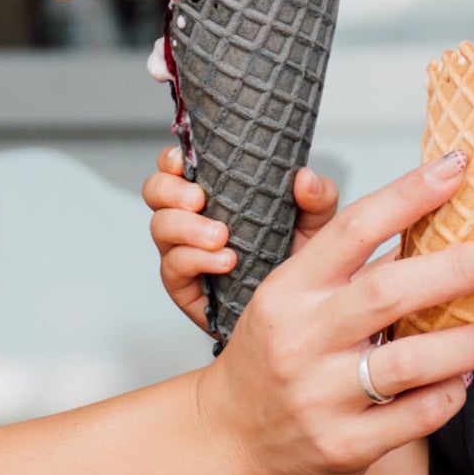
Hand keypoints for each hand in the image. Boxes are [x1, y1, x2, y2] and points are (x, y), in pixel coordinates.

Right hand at [143, 153, 338, 332]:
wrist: (292, 315)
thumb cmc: (294, 263)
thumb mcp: (313, 227)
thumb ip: (317, 199)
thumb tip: (305, 178)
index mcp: (214, 196)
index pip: (178, 168)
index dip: (171, 160)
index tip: (182, 160)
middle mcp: (191, 219)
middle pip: (156, 192)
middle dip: (171, 190)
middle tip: (199, 199)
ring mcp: (182, 251)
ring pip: (161, 227)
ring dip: (186, 227)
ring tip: (220, 236)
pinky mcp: (183, 285)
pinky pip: (174, 267)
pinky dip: (197, 259)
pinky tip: (224, 261)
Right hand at [192, 150, 473, 474]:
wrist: (229, 441)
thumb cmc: (272, 355)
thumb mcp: (287, 296)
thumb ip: (343, 256)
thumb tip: (424, 210)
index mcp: (288, 291)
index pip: (353, 229)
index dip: (410, 194)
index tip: (459, 167)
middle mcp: (300, 340)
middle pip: (391, 291)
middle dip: (463, 267)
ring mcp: (320, 397)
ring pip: (412, 362)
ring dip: (470, 342)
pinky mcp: (343, 446)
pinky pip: (416, 416)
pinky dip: (451, 394)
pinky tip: (467, 377)